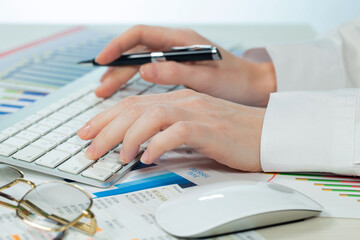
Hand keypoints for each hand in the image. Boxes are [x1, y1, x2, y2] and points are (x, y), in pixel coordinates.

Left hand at [78, 89, 264, 171]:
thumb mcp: (194, 127)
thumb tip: (140, 145)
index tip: (87, 131)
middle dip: (105, 128)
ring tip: (118, 156)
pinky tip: (147, 158)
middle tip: (89, 147)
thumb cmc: (231, 133)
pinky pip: (176, 132)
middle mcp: (184, 101)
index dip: (105, 117)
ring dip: (128, 137)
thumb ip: (168, 130)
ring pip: (151, 116)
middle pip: (135, 108)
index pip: (133, 103)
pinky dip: (158, 144)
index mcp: (178, 99)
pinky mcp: (209, 127)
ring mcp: (196, 112)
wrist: (265, 132)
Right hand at [95, 25, 275, 106]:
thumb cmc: (234, 80)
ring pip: (141, 61)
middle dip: (116, 68)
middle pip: (137, 51)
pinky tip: (127, 89)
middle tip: (101, 88)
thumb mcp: (205, 78)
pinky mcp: (178, 66)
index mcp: (181, 40)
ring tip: (106, 91)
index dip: (118, 46)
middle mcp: (175, 44)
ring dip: (123, 75)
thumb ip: (174, 72)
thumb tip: (143, 69)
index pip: (141, 35)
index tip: (102, 60)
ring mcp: (176, 55)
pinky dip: (136, 79)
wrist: (252, 85)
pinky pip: (151, 69)